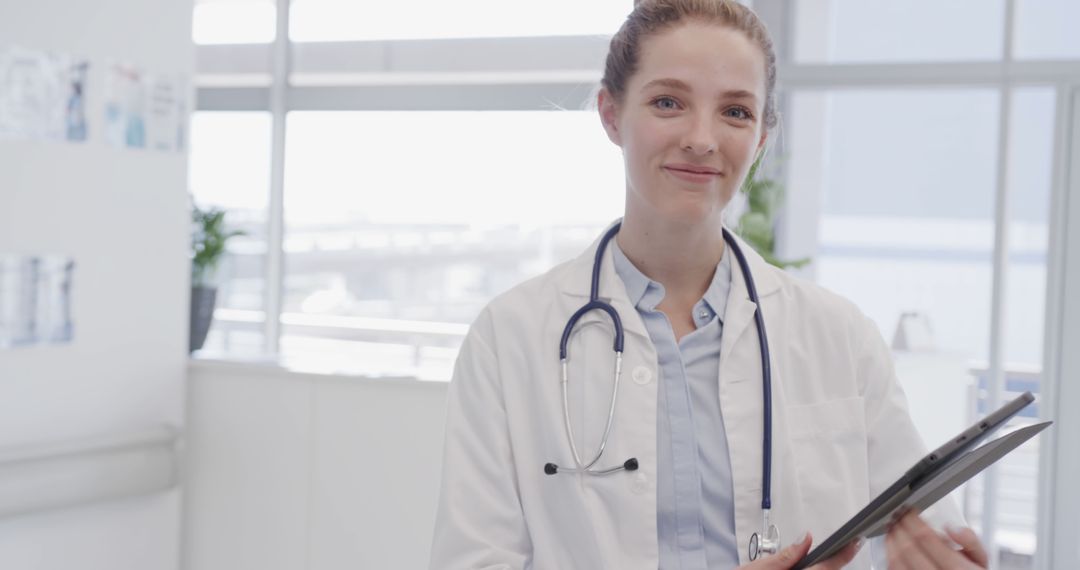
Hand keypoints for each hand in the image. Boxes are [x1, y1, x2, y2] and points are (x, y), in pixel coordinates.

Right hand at [737, 532, 860, 569]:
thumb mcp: (759, 568)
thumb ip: (785, 555)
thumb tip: (806, 539)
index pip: (826, 567)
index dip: (844, 554)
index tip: (855, 542)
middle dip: (834, 562)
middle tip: (845, 546)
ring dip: (825, 567)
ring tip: (829, 555)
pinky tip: (811, 564)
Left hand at [885, 511, 987, 568]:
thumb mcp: (981, 560)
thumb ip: (971, 542)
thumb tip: (953, 528)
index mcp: (957, 568)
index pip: (926, 538)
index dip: (912, 519)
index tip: (908, 509)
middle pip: (908, 548)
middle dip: (899, 527)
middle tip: (897, 515)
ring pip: (896, 561)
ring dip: (891, 540)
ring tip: (891, 527)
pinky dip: (889, 556)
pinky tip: (891, 546)